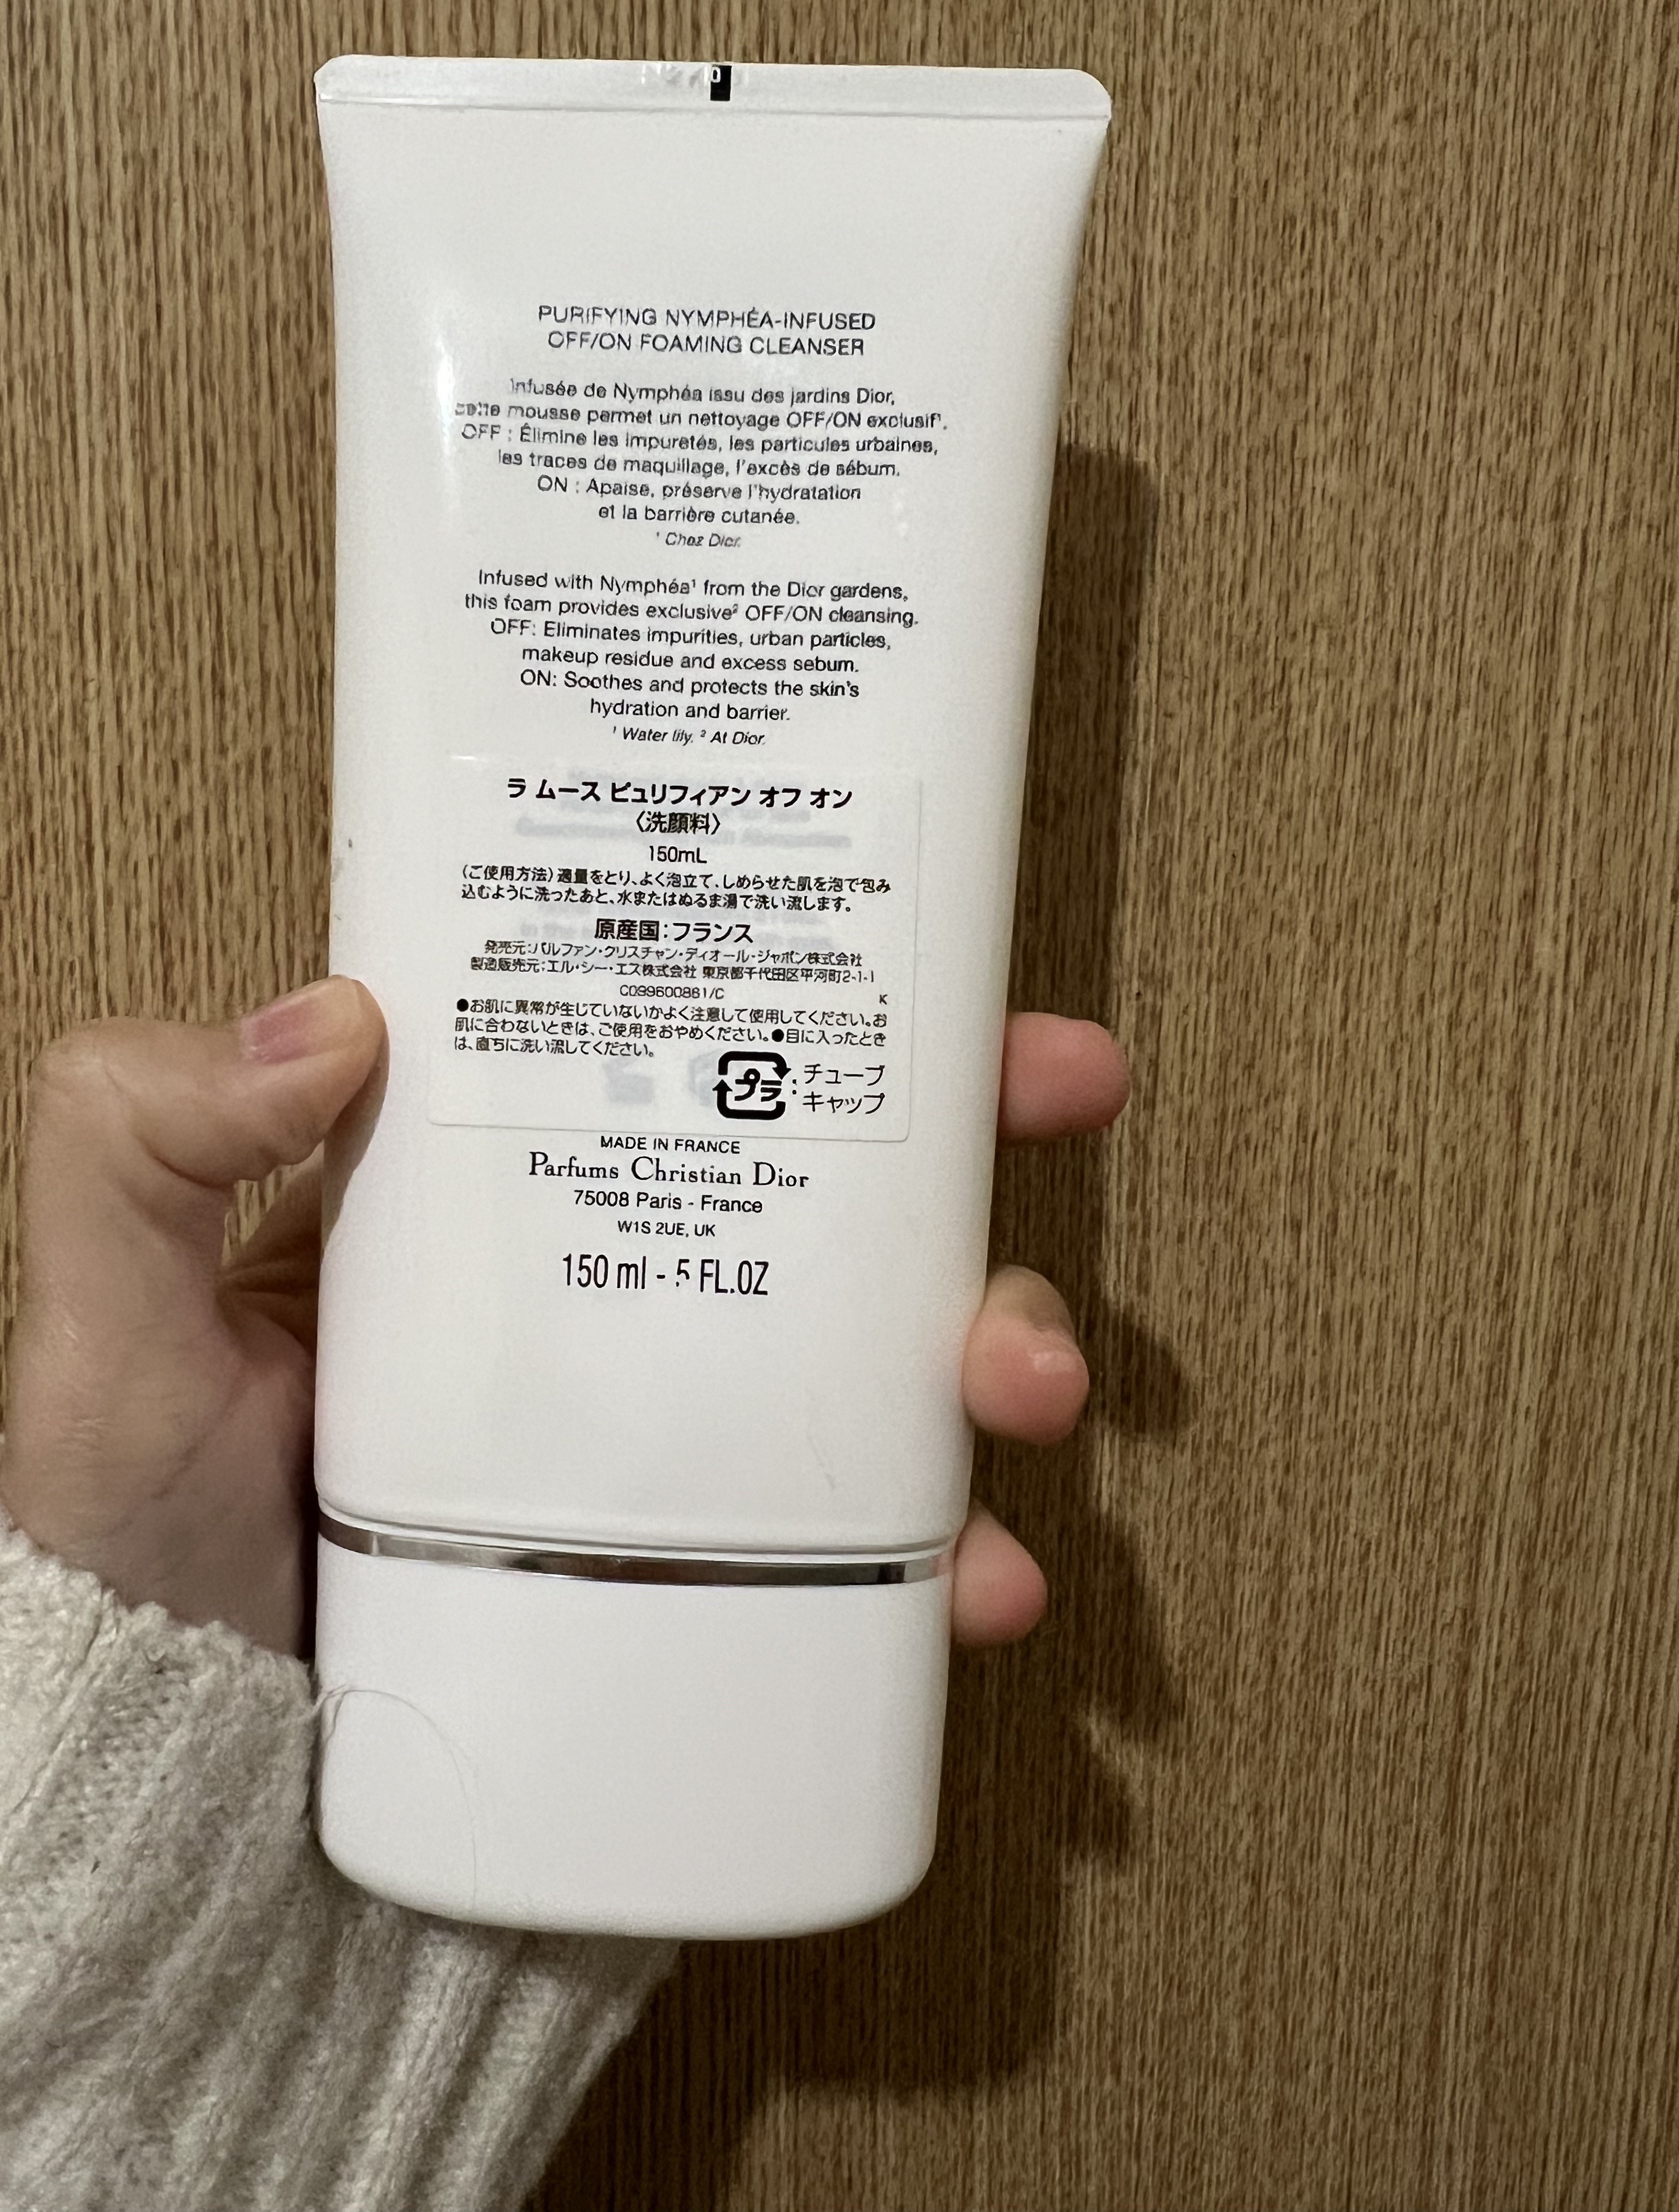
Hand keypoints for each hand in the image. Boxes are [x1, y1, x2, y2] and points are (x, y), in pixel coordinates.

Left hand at [0, 981, 1127, 1657]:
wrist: (191, 1801)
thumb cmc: (136, 1548)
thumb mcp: (107, 1321)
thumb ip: (144, 1141)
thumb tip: (329, 1013)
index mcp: (504, 1209)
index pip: (678, 1054)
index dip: (820, 989)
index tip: (922, 949)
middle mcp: (615, 1312)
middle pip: (833, 1192)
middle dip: (972, 1137)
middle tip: (1059, 1095)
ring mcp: (678, 1454)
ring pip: (890, 1365)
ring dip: (1001, 1342)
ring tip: (1019, 1378)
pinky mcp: (716, 1592)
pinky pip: (872, 1565)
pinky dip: (951, 1566)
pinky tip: (975, 1581)